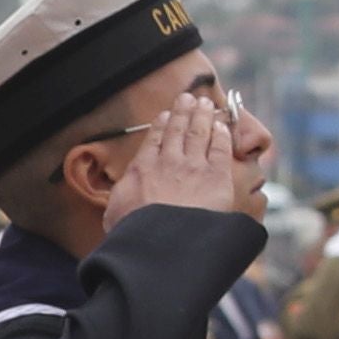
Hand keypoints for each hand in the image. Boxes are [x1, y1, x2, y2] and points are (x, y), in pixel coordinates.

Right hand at [106, 87, 266, 225]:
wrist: (163, 240)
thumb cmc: (136, 231)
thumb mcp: (115, 212)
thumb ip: (121, 197)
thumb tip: (121, 193)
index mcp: (143, 168)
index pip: (153, 140)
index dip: (162, 125)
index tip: (166, 114)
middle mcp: (169, 162)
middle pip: (178, 130)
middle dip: (184, 112)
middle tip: (189, 98)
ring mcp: (194, 167)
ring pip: (199, 133)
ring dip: (203, 116)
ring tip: (206, 103)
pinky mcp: (217, 176)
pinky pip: (221, 149)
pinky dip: (221, 135)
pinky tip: (223, 126)